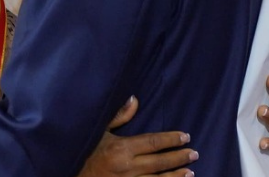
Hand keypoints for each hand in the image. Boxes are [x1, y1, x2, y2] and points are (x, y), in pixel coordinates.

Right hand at [79, 96, 196, 176]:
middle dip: (179, 157)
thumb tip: (134, 99)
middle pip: (160, 162)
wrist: (74, 174)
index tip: (185, 136)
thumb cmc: (86, 150)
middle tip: (194, 153)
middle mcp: (128, 167)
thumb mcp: (99, 130)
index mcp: (121, 148)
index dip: (171, 139)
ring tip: (190, 172)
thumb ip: (119, 116)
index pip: (153, 142)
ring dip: (176, 176)